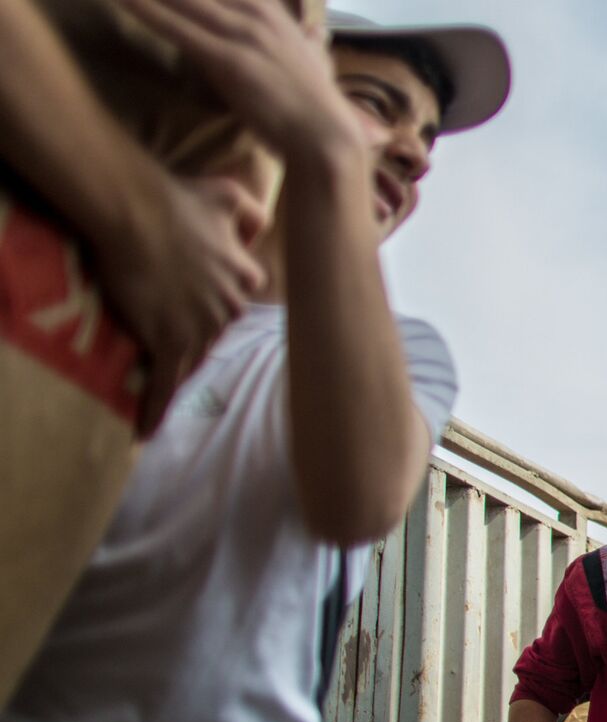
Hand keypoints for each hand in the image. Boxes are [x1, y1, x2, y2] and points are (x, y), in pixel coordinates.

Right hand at [94, 171, 266, 434]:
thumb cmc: (179, 198)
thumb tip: (261, 227)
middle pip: (217, 329)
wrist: (136, 213)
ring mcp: (200, 326)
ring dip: (178, 372)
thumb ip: (251, 212)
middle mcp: (228, 306)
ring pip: (194, 358)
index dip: (217, 297)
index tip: (202, 302)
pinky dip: (155, 407)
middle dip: (197, 334)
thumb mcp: (229, 196)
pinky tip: (144, 431)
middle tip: (172, 339)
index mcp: (244, 276)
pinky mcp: (168, 340)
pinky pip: (165, 382)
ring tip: (162, 389)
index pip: (239, 295)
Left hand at [119, 0, 361, 155]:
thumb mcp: (313, 62)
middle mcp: (257, 15)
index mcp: (272, 13)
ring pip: (186, 0)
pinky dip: (146, 11)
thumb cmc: (315, 106)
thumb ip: (305, 43)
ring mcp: (242, 35)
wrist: (325, 138)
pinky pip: (177, 29)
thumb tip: (314, 35)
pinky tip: (121, 0)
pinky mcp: (228, 61)